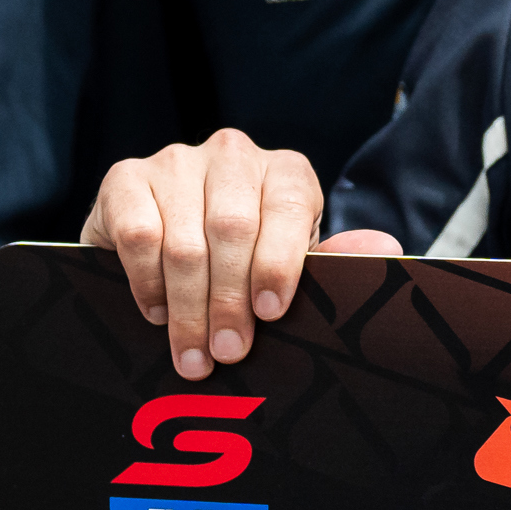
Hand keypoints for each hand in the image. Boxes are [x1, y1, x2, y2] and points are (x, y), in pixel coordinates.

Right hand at [83, 131, 398, 376]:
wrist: (167, 242)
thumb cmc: (244, 262)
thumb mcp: (291, 264)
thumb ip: (333, 260)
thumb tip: (385, 247)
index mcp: (285, 172)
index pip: (288, 208)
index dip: (279, 264)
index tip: (271, 314)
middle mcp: (232, 154)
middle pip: (232, 228)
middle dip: (228, 300)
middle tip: (227, 352)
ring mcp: (175, 161)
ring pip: (182, 239)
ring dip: (187, 306)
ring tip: (192, 355)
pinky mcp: (124, 177)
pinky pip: (136, 233)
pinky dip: (146, 282)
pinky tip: (157, 313)